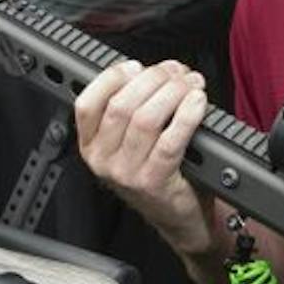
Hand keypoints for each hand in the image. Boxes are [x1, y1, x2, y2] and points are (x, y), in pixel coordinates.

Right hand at [74, 58, 213, 255]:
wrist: (179, 217)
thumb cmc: (159, 175)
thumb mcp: (131, 145)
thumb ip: (131, 110)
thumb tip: (154, 71)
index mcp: (91, 146)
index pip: (87, 104)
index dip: (111, 78)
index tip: (135, 66)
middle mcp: (104, 161)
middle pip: (121, 105)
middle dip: (152, 79)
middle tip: (174, 72)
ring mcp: (127, 173)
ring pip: (146, 119)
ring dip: (173, 92)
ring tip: (190, 84)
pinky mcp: (154, 182)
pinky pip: (170, 140)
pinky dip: (186, 115)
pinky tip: (197, 103)